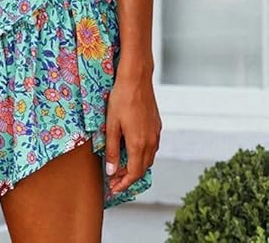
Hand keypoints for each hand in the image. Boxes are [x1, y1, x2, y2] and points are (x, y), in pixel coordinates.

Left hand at [103, 67, 160, 194]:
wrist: (136, 79)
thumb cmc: (121, 99)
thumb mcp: (111, 125)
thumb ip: (112, 150)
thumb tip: (112, 171)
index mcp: (139, 143)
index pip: (134, 173)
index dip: (124, 183)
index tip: (114, 188)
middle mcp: (151, 141)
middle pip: (143, 168)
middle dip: (129, 177)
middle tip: (114, 179)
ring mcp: (156, 133)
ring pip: (148, 158)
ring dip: (136, 166)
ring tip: (121, 167)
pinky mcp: (156, 125)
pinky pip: (151, 146)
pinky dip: (142, 155)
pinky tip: (132, 150)